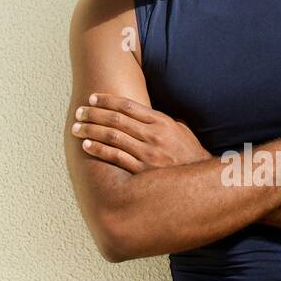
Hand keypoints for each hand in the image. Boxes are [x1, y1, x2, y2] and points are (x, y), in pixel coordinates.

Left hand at [72, 92, 210, 173]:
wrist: (203, 183)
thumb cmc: (190, 155)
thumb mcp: (181, 131)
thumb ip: (163, 120)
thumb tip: (146, 113)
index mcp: (161, 122)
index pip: (128, 106)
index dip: (107, 100)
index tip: (92, 98)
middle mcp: (153, 135)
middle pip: (116, 119)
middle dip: (94, 114)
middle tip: (79, 112)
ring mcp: (148, 154)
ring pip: (112, 136)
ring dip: (91, 130)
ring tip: (76, 127)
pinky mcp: (143, 171)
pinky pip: (116, 158)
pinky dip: (99, 150)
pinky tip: (87, 145)